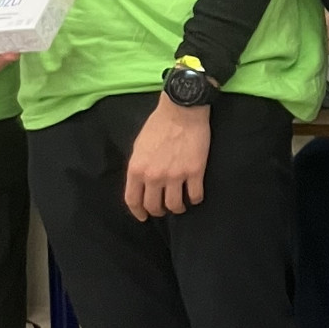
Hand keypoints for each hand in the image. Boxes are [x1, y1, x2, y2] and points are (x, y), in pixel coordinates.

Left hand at [125, 95, 211, 219]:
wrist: (182, 110)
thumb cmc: (159, 124)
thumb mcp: (139, 146)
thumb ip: (139, 167)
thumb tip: (141, 183)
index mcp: (137, 169)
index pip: (133, 200)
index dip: (138, 212)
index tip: (143, 216)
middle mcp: (154, 176)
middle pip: (154, 206)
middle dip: (159, 210)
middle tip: (164, 208)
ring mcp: (175, 175)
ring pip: (175, 205)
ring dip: (177, 208)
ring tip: (181, 204)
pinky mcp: (195, 172)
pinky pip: (195, 196)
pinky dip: (195, 199)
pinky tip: (195, 196)